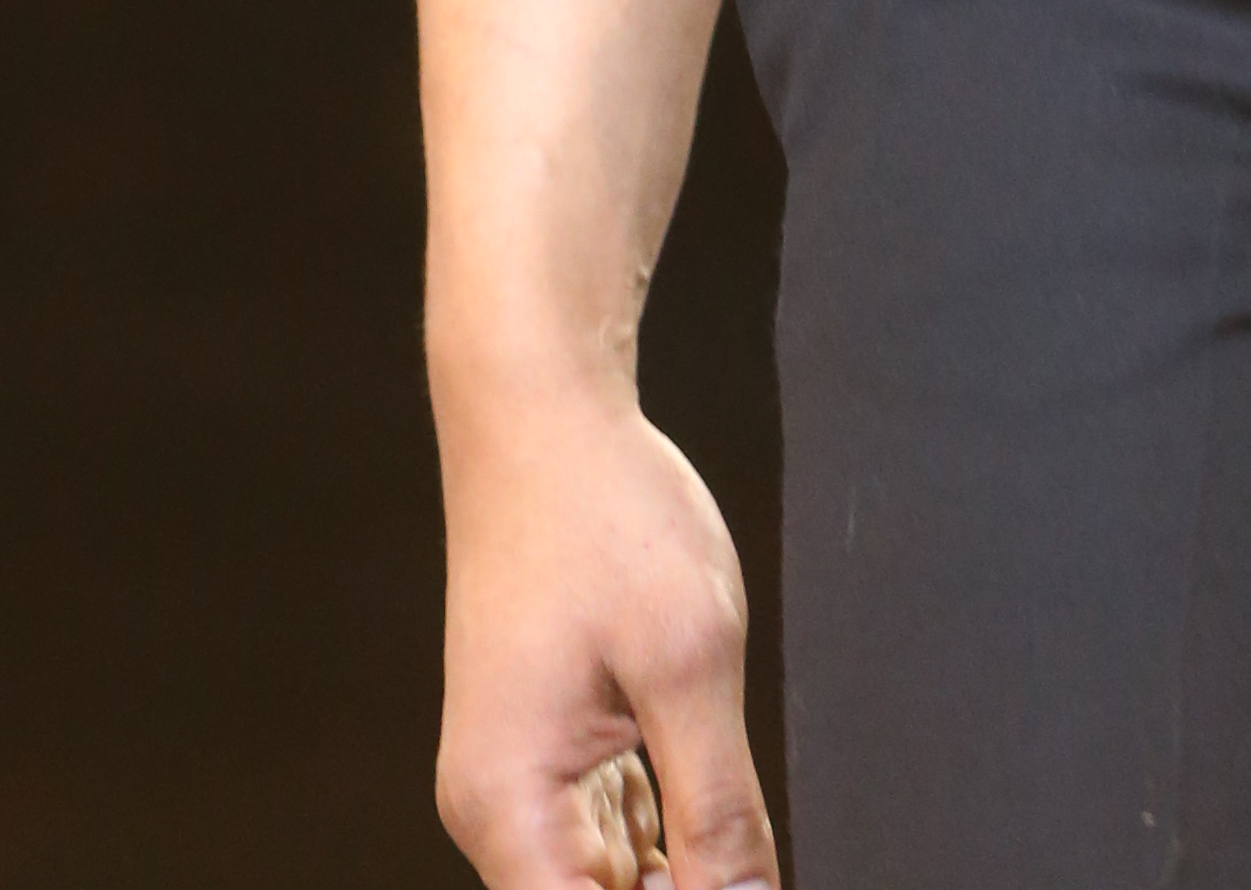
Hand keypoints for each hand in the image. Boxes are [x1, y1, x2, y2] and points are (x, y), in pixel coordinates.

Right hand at [434, 380, 777, 884]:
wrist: (539, 408)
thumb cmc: (600, 509)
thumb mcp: (688, 661)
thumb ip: (721, 809)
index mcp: (511, 808)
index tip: (746, 882)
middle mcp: (499, 807)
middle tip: (751, 855)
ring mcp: (520, 773)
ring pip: (608, 880)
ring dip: (681, 876)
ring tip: (738, 842)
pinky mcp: (546, 739)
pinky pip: (609, 825)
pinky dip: (668, 834)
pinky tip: (717, 822)